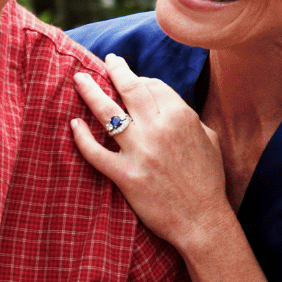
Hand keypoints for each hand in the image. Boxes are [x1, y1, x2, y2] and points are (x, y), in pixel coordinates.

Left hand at [70, 54, 230, 250]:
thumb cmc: (208, 181)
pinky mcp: (125, 175)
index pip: (153, 85)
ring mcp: (139, 151)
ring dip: (90, 91)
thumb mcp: (208, 139)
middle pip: (129, 89)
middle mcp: (158, 128)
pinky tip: (73, 125)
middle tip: (104, 61)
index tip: (132, 80)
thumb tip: (170, 104)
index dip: (139, 80)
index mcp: (181, 116)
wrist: (202, 221)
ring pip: (107, 112)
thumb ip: (189, 117)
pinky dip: (81, 137)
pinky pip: (95, 151)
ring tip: (79, 78)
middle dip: (114, 69)